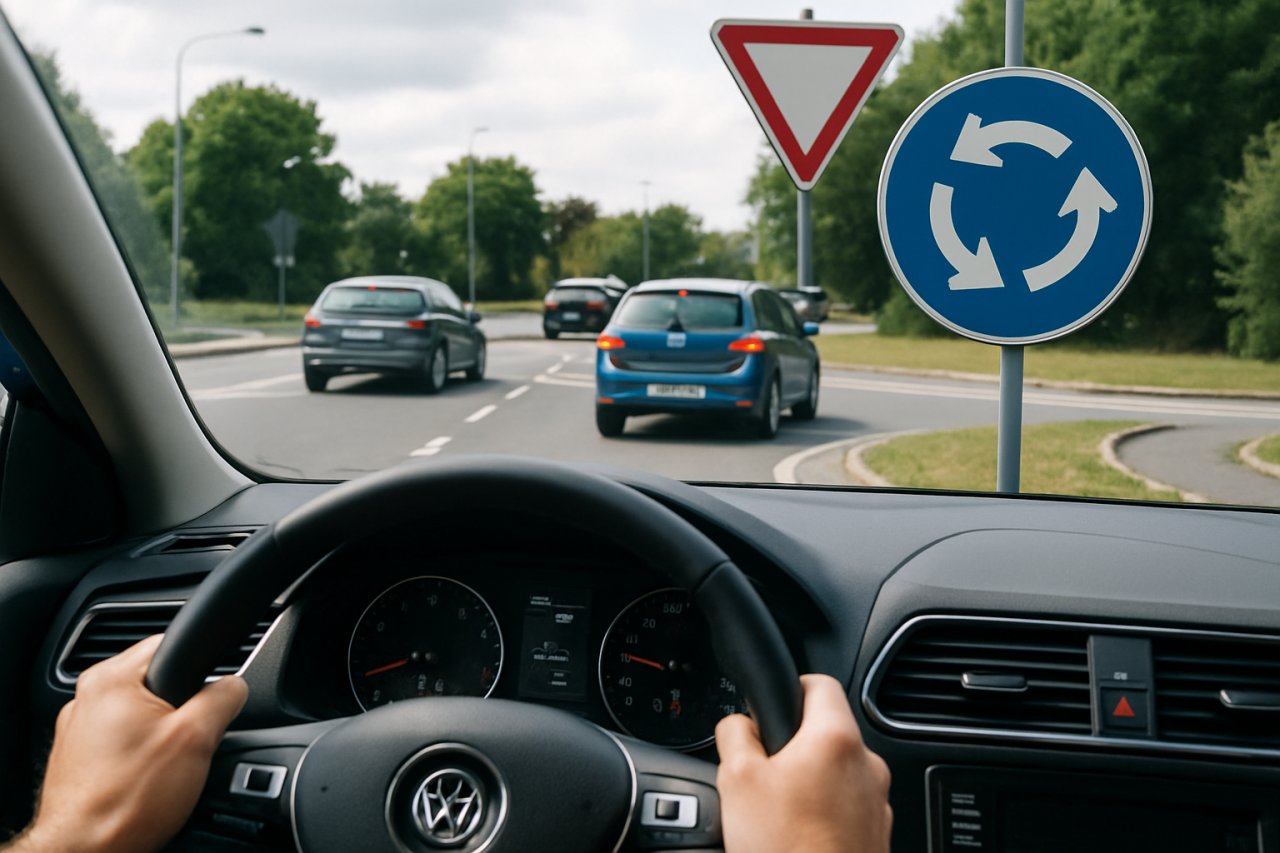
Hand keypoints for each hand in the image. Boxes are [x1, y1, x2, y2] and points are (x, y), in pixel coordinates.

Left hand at [7, 635, 246, 852]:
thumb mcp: (197, 739)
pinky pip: (123, 740)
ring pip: (141, 715)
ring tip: (166, 768)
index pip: (171, 643)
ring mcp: (78, 729)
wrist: (85, 852)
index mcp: (110, 679)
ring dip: (161, 734)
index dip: (202, 667)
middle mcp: (86, 698)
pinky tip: (147, 780)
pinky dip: (140, 755)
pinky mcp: (78, 758)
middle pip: (158, 682)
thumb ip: (223, 698)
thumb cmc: (128, 800)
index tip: (211, 697)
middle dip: (182, 709)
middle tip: (190, 742)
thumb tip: (235, 685)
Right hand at [716, 673, 891, 852]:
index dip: (790, 687)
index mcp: (835, 738)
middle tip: (764, 770)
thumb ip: (734, 734)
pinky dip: (824, 812)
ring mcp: (877, 802)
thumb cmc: (785, 848)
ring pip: (837, 772)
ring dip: (810, 781)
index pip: (819, 682)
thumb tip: (738, 723)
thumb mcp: (736, 779)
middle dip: (794, 745)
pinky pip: (847, 807)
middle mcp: (867, 765)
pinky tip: (797, 835)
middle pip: (827, 731)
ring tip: (778, 811)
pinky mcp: (877, 835)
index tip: (771, 706)